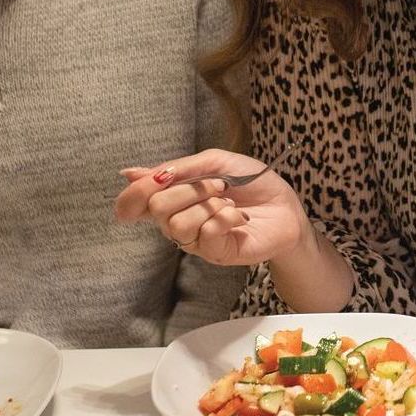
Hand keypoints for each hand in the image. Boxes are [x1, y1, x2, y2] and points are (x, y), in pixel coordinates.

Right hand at [115, 148, 310, 266]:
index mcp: (174, 198)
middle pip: (157, 208)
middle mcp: (178, 221)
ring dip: (208, 204)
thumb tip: (129, 173)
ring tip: (228, 201)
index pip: (135, 202)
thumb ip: (176, 169)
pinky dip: (224, 218)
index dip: (135, 193)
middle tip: (217, 186)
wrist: (285, 204)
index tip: (158, 179)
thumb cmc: (252, 182)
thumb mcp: (214, 162)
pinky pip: (205, 234)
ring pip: (178, 223)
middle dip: (189, 189)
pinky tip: (237, 217)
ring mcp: (196, 240)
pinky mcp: (215, 253)